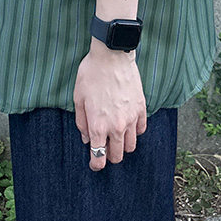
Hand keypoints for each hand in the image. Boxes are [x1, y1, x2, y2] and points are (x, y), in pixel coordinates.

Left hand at [73, 38, 147, 170]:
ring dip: (122, 145)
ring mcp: (131, 118)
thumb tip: (86, 138)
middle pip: (117, 156)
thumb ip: (82, 122)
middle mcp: (116, 126)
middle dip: (109, 156)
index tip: (94, 163)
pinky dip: (135, 131)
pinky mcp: (141, 109)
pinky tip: (127, 123)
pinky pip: (141, 130)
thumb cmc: (91, 74)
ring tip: (116, 135)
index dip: (96, 165)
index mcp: (98, 126)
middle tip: (104, 146)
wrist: (112, 56)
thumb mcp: (78, 98)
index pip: (99, 158)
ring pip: (131, 146)